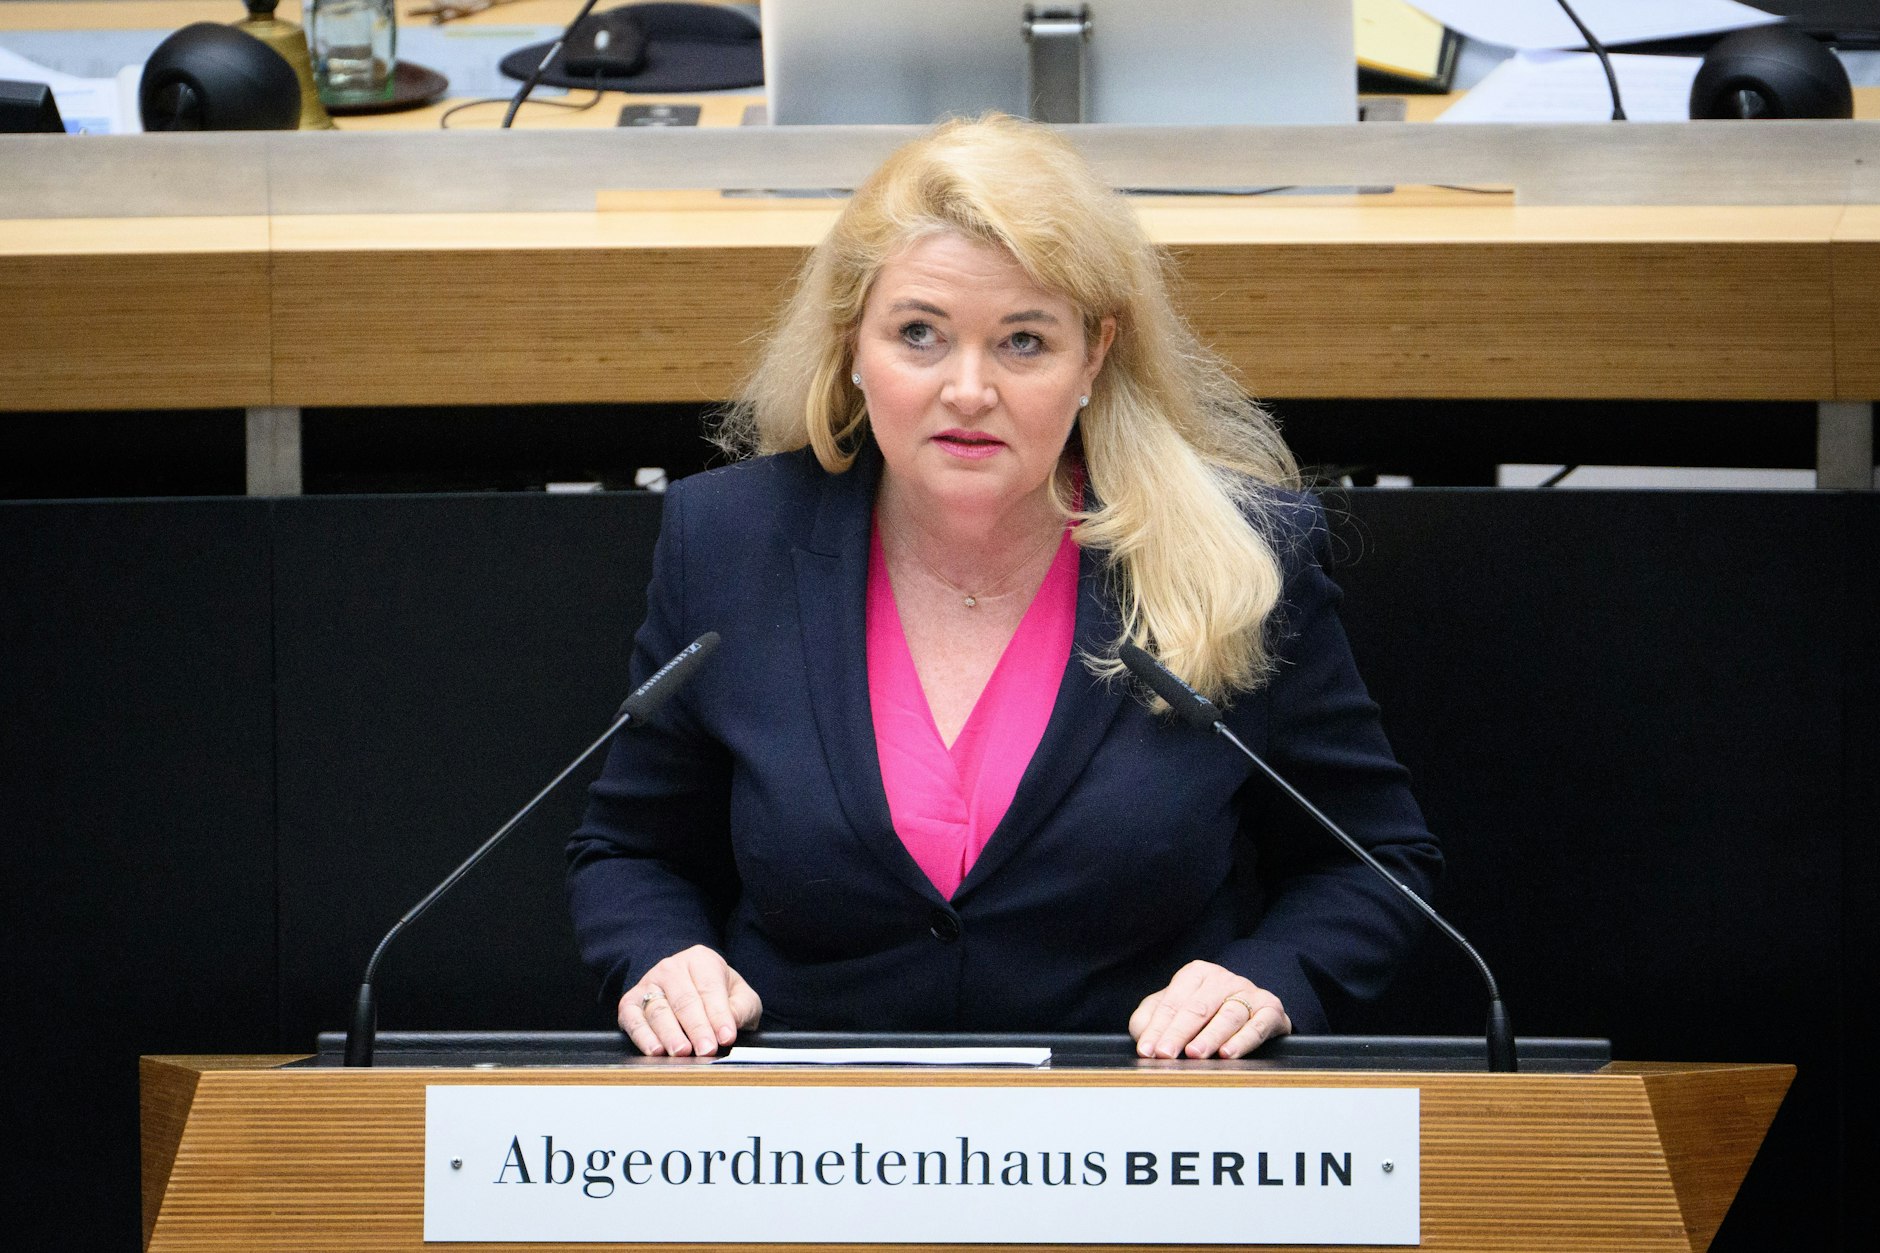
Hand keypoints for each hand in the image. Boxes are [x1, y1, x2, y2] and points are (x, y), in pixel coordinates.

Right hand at [618, 945, 762, 1057]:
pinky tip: (655, 1050)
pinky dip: (642, 1036)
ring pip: (658, 1011)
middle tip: (706, 1050)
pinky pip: (633, 1020)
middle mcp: (671, 968)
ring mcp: (648, 984)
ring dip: (670, 1034)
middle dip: (696, 1027)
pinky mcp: (629, 1003)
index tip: (727, 1037)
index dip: (719, 1015)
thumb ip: (741, 1008)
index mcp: (701, 960)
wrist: (690, 990)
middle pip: (684, 1000)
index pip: (710, 988)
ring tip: (682, 1051)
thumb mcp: (741, 996)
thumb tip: (729, 1027)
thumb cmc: (719, 996)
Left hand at [1129, 960, 1291, 1059]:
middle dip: (1178, 1033)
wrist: (1254, 1009)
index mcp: (1196, 974)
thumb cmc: (1207, 1011)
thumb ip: (1152, 1019)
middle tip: (1165, 1054)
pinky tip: (1228, 1053)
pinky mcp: (1271, 1009)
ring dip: (1210, 1036)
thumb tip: (1142, 1036)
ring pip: (1228, 1015)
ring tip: (1195, 1054)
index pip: (1172, 1003)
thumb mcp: (1176, 1008)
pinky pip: (1258, 1025)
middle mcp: (1223, 979)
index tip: (1147, 1051)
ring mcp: (1249, 992)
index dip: (1157, 1028)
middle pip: (1197, 1008)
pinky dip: (1243, 1040)